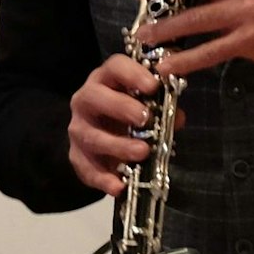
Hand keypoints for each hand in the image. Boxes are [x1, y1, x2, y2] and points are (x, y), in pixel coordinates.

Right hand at [67, 54, 160, 195]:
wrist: (101, 134)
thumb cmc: (129, 112)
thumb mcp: (146, 105)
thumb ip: (162, 108)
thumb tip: (178, 117)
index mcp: (106, 79)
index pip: (115, 67)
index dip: (132, 74)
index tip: (153, 86)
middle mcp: (86, 99)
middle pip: (95, 97)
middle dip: (120, 107)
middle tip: (145, 119)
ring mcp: (78, 128)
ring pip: (91, 136)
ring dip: (117, 145)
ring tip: (142, 152)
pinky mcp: (76, 155)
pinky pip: (86, 168)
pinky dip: (102, 179)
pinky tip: (119, 187)